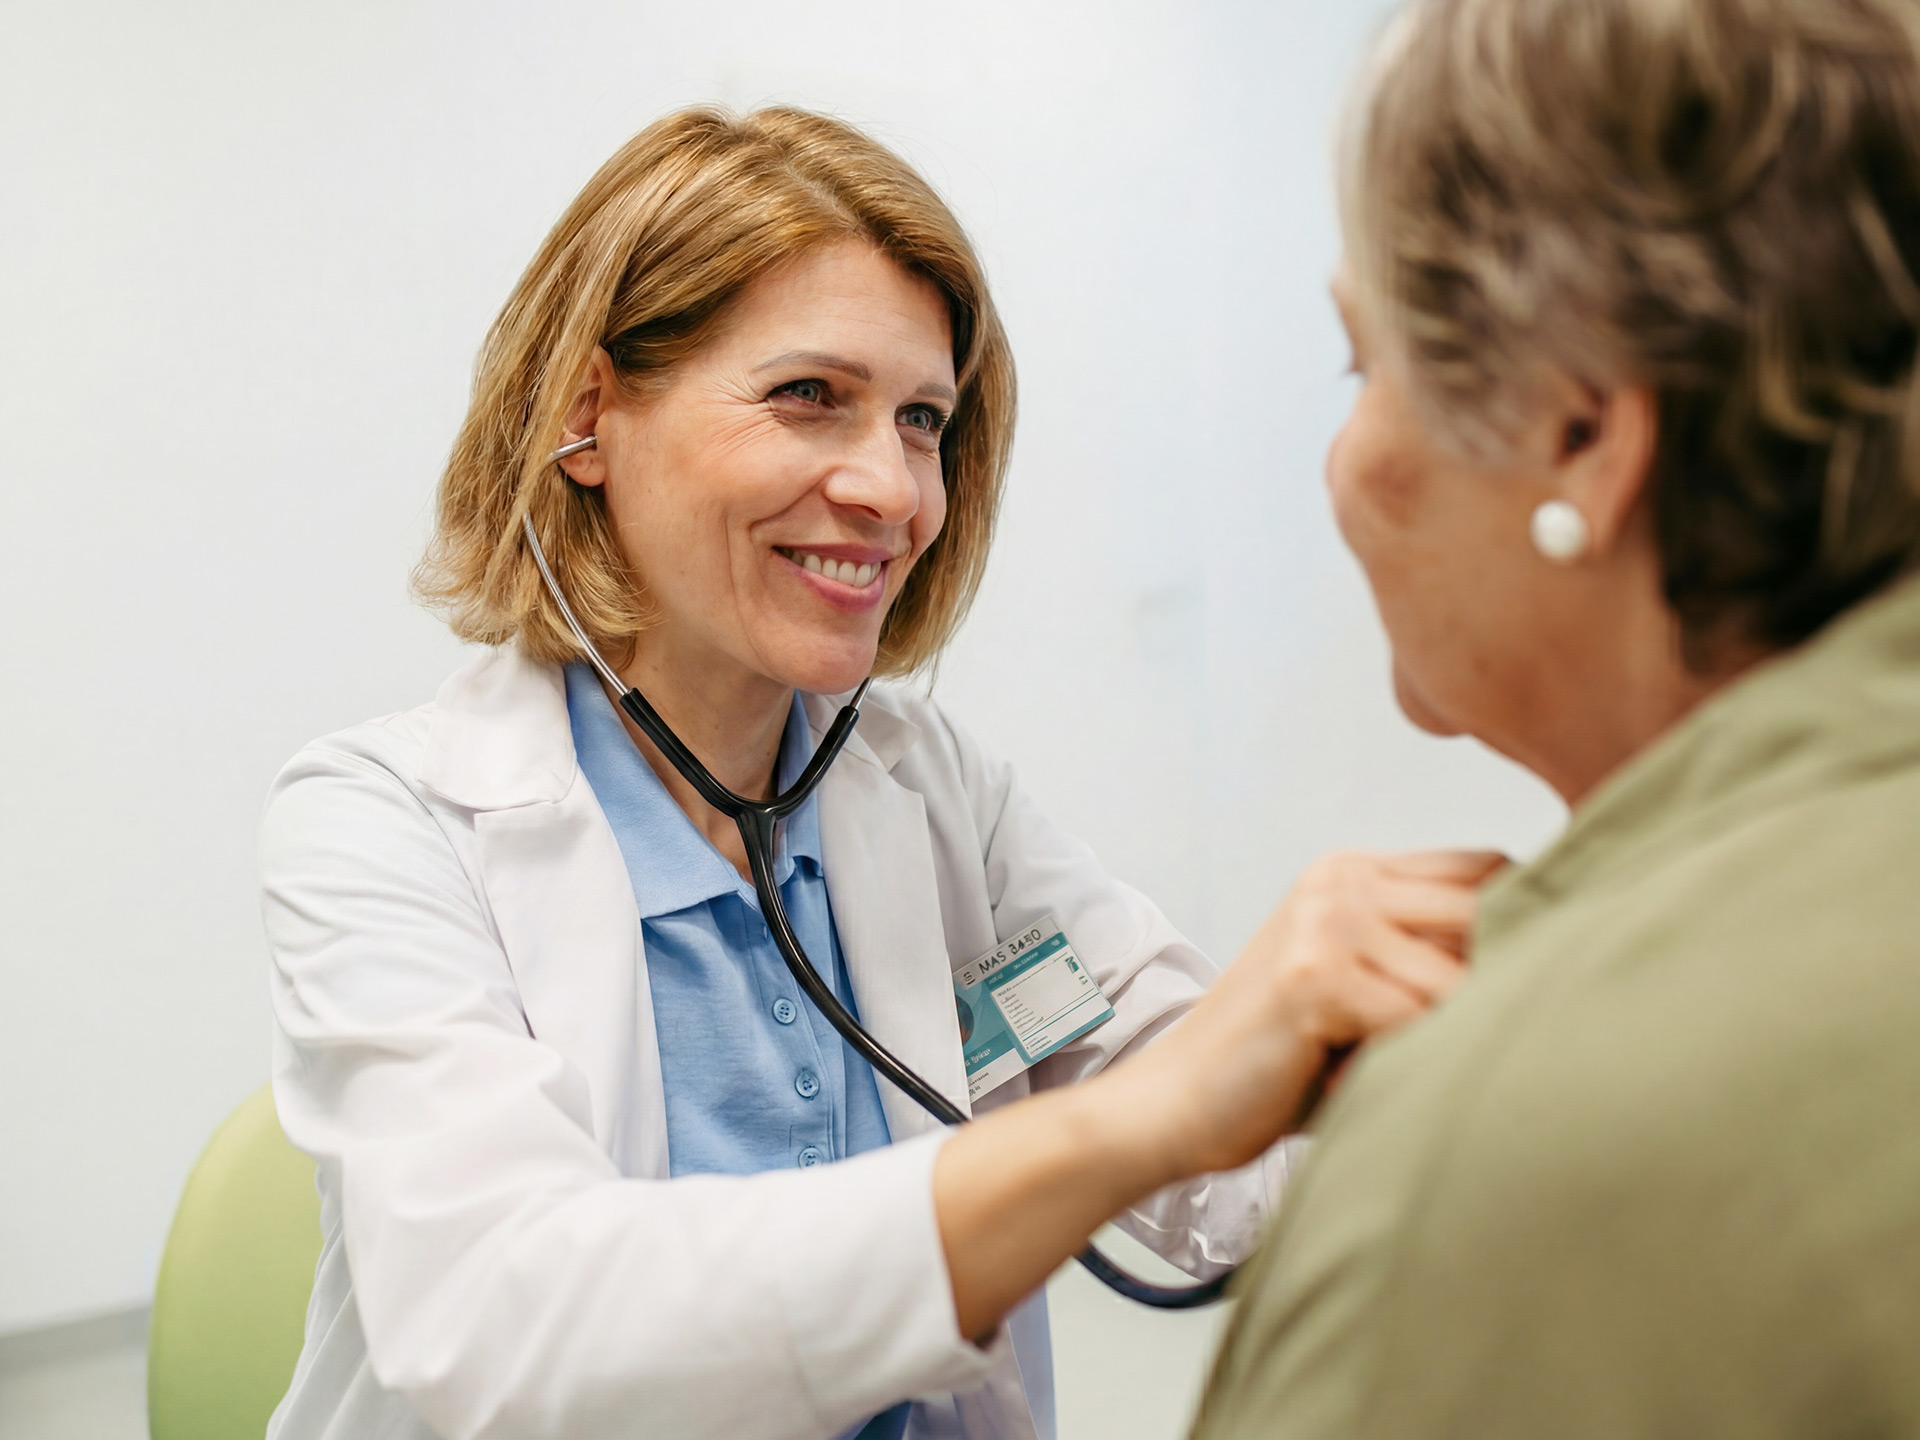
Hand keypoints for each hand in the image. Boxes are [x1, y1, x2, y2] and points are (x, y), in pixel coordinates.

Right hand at [1104, 849, 1506, 1181]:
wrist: (1177, 1103)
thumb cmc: (1280, 1062)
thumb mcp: (1363, 988)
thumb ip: (1430, 963)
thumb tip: (1562, 970)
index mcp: (1350, 873)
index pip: (1487, 869)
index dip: (1524, 925)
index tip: (1542, 984)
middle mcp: (1339, 882)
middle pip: (1488, 908)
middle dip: (1509, 977)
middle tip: (1509, 1038)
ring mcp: (1325, 922)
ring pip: (1462, 976)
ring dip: (1462, 1034)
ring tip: (1428, 1074)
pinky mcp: (1315, 977)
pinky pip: (1421, 1020)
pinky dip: (1421, 1063)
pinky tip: (1383, 1087)